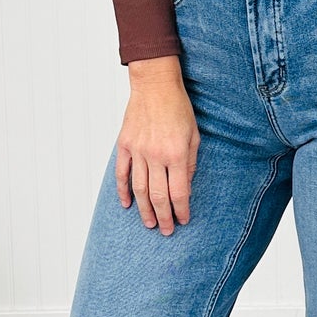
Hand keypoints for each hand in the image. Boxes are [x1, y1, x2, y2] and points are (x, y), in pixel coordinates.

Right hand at [117, 57, 199, 232]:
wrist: (155, 85)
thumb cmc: (178, 108)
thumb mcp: (194, 135)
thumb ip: (190, 162)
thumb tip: (186, 187)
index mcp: (176, 154)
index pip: (178, 192)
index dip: (181, 210)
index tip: (183, 220)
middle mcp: (156, 155)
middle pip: (158, 196)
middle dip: (163, 217)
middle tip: (165, 230)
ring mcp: (138, 151)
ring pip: (139, 189)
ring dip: (144, 210)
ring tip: (149, 223)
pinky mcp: (125, 145)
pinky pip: (122, 174)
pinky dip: (123, 191)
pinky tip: (127, 204)